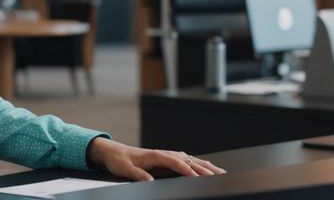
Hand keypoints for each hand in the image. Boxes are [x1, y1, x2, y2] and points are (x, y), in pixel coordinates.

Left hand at [87, 138, 225, 180]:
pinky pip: (185, 161)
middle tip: (219, 175)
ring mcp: (166, 155)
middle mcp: (163, 153)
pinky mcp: (166, 159)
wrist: (114, 151)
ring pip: (190, 160)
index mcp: (155, 155)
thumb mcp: (125, 169)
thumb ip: (138, 175)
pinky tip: (206, 167)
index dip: (187, 170)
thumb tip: (150, 181)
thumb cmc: (120, 160)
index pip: (176, 163)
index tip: (198, 178)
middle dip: (204, 168)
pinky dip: (198, 164)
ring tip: (220, 172)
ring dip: (205, 165)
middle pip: (188, 160)